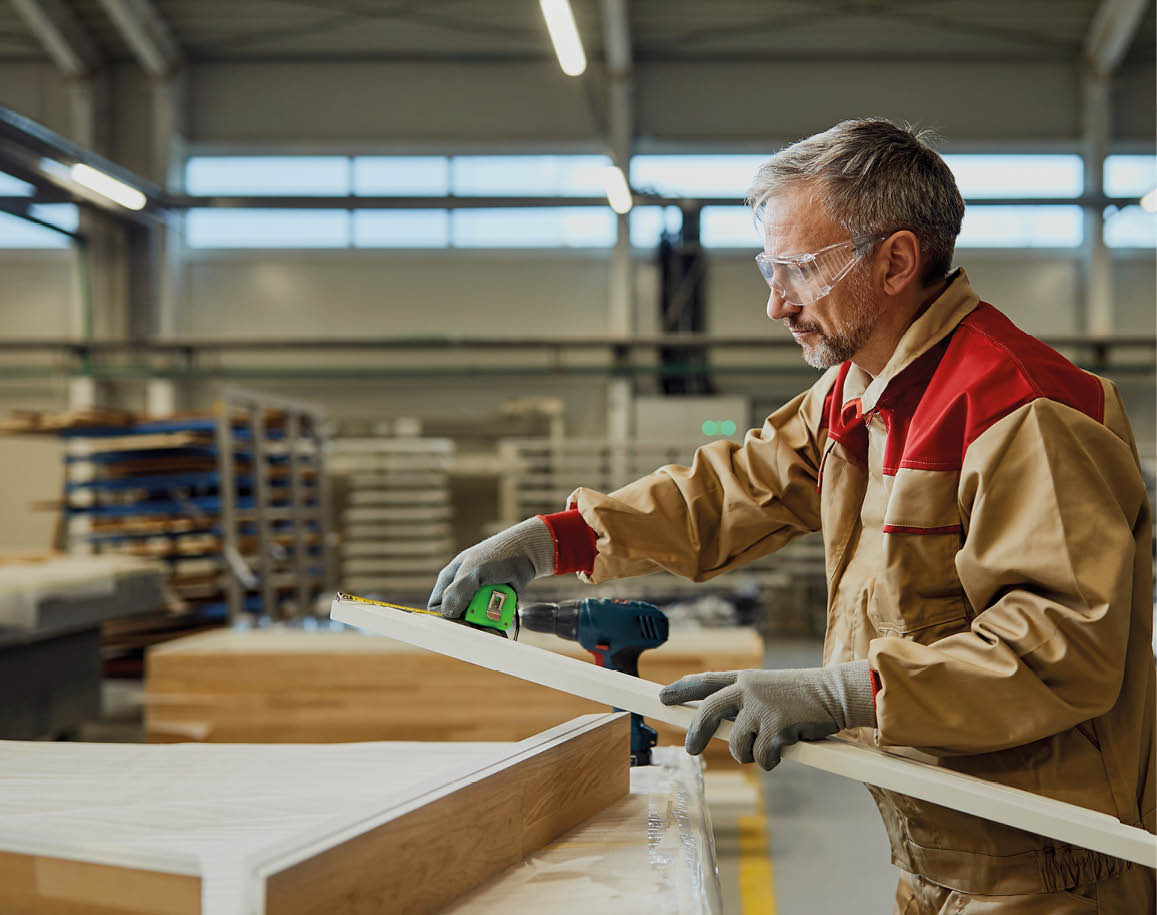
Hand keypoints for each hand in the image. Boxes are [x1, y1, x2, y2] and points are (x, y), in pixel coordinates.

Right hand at [428, 517, 554, 617]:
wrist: (526, 553)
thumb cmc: (497, 556)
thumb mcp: (474, 571)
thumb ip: (459, 592)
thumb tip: (448, 614)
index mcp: (449, 580)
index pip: (436, 607)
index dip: (446, 618)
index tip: (461, 624)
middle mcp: (460, 591)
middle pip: (456, 618)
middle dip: (469, 625)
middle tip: (482, 628)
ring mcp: (477, 598)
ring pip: (474, 622)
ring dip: (484, 627)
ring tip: (496, 627)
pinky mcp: (491, 604)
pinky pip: (489, 621)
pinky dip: (495, 624)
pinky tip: (502, 624)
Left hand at [659, 661, 875, 769]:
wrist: (835, 693)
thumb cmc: (803, 696)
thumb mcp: (769, 690)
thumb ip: (744, 702)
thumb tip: (719, 729)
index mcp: (745, 679)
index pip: (705, 682)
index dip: (681, 689)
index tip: (662, 696)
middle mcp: (748, 690)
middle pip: (708, 713)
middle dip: (696, 734)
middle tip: (690, 749)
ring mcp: (761, 708)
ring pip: (737, 746)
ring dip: (749, 756)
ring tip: (766, 749)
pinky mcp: (775, 728)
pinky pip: (761, 759)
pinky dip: (771, 762)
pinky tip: (784, 750)